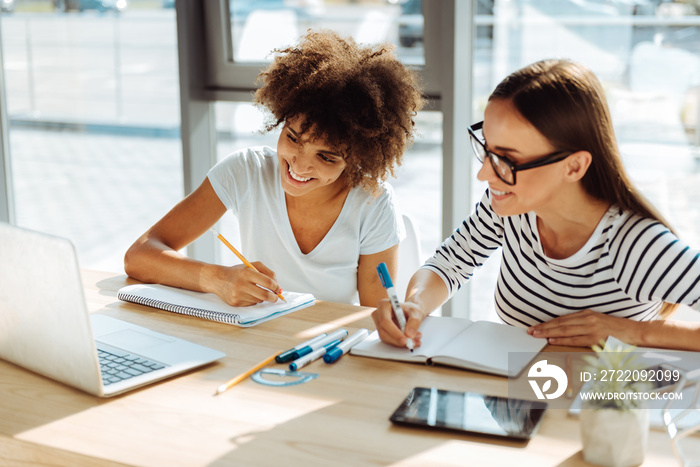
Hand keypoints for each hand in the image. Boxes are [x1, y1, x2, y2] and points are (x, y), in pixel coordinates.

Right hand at [215, 262, 280, 306]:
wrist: (218, 279)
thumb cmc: (237, 272)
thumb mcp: (252, 265)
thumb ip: (268, 272)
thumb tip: (278, 285)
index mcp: (247, 273)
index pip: (268, 282)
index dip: (276, 287)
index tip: (278, 288)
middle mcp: (242, 284)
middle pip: (265, 295)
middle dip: (273, 297)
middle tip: (275, 296)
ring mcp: (238, 295)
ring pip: (259, 300)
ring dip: (261, 297)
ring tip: (254, 290)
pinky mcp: (235, 303)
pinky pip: (251, 304)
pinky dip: (253, 299)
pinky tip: (246, 294)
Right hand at [371, 299, 422, 347]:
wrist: (410, 312)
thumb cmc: (410, 309)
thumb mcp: (416, 312)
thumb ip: (414, 322)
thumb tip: (409, 334)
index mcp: (383, 305)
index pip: (385, 321)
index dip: (394, 332)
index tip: (405, 339)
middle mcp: (378, 315)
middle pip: (383, 332)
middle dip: (398, 340)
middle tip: (411, 343)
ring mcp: (379, 324)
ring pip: (386, 338)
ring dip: (400, 343)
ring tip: (415, 341)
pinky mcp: (382, 332)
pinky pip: (389, 341)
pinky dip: (400, 343)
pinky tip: (411, 341)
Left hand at [527, 309, 641, 347]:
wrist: (636, 332)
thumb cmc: (617, 329)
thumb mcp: (598, 322)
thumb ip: (583, 324)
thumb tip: (566, 331)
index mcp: (587, 314)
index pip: (562, 319)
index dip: (548, 323)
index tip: (536, 326)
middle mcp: (587, 319)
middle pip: (560, 323)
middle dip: (544, 327)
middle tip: (530, 330)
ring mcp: (591, 327)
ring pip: (565, 330)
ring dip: (549, 333)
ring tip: (537, 335)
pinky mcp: (596, 337)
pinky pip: (575, 339)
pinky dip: (562, 340)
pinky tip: (552, 340)